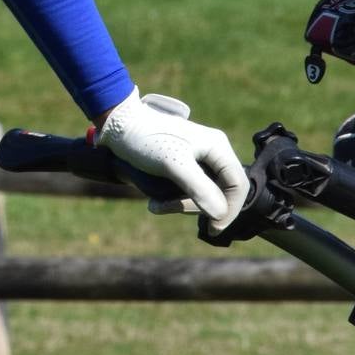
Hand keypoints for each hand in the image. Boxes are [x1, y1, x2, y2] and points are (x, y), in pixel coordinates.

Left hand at [95, 88, 247, 229]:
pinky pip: (188, 190)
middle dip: (196, 206)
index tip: (213, 228)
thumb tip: (221, 214)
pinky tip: (154, 203)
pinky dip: (173, 199)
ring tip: (154, 206)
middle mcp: (212, 152)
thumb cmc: (146, 140)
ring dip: (180, 204)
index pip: (238, 185)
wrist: (117, 126)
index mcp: (217, 147)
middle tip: (168, 208)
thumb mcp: (173, 165)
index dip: (230, 210)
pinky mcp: (183, 166)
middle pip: (221, 192)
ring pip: (203, 194)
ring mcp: (198, 159)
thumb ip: (200, 189)